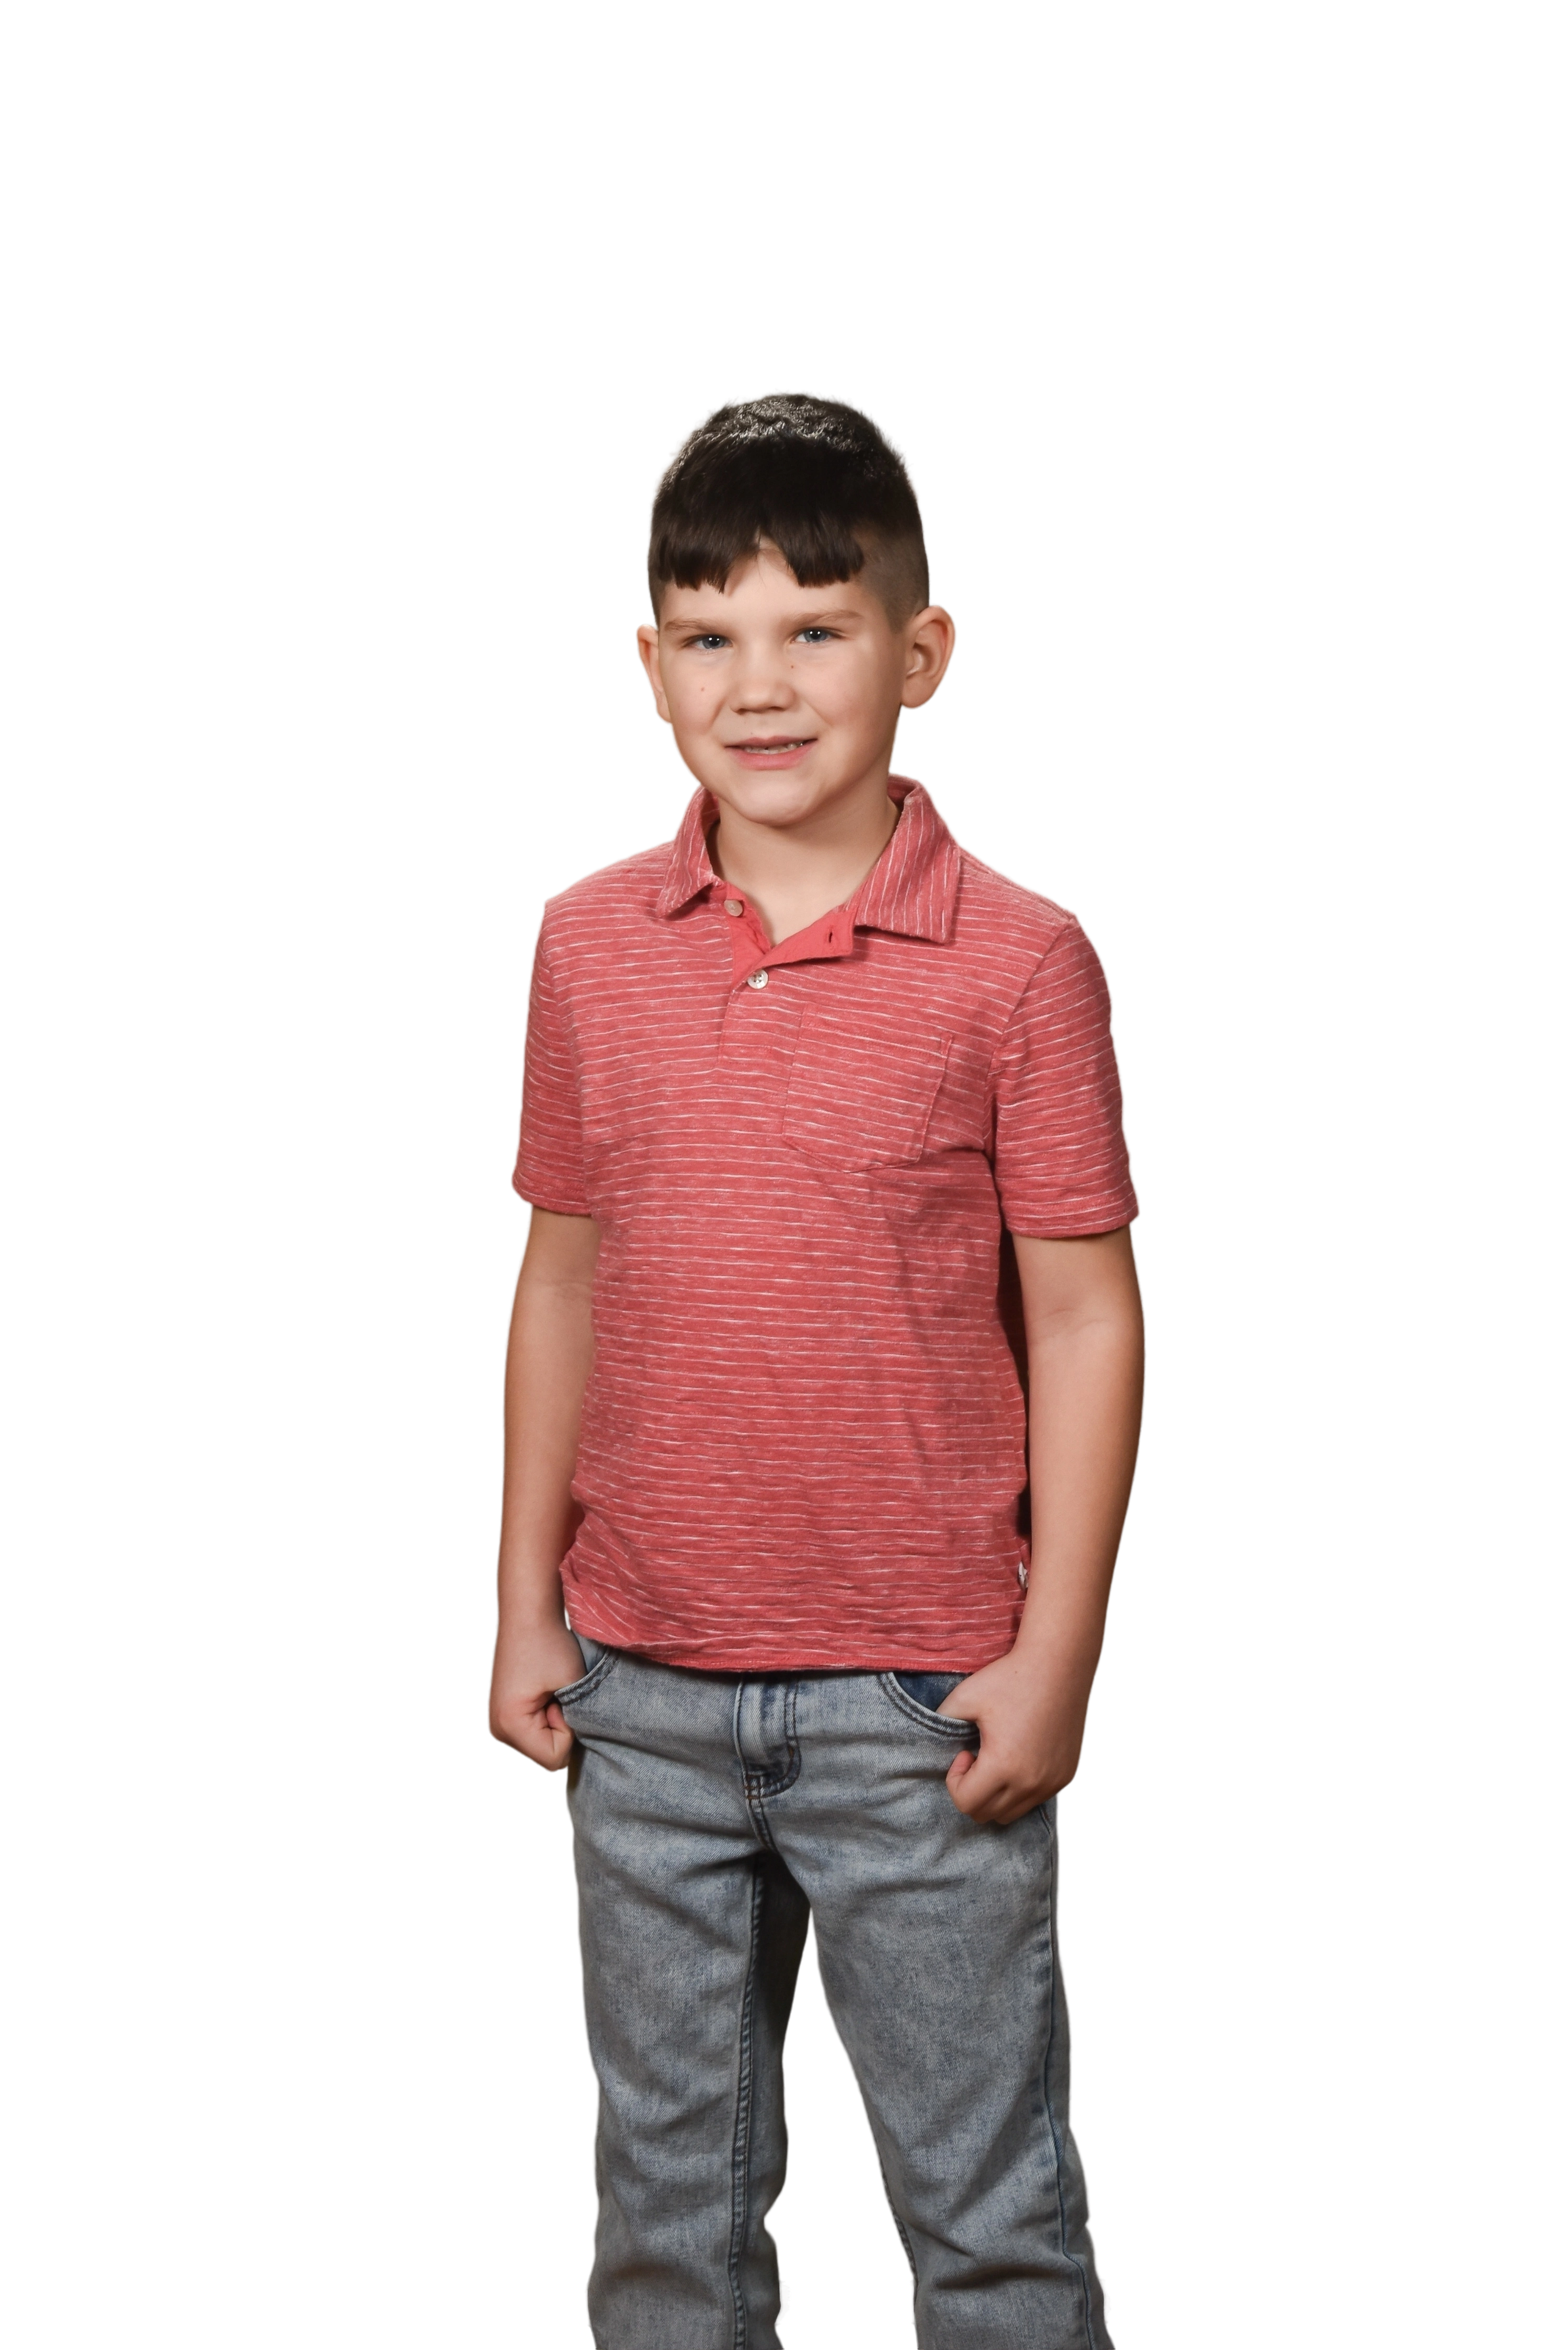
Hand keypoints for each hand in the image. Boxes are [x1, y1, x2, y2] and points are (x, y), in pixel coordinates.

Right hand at [485, 1618, 587, 1774]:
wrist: (526, 1614)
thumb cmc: (550, 1644)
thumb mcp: (574, 1686)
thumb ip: (578, 1724)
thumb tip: (580, 1747)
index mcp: (509, 1726)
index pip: (554, 1759)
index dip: (569, 1732)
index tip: (563, 1699)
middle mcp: (497, 1731)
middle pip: (545, 1757)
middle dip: (561, 1731)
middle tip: (557, 1694)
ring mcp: (496, 1725)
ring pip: (539, 1747)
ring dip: (552, 1725)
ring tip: (549, 1691)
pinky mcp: (502, 1717)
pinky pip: (531, 1735)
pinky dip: (543, 1720)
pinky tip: (541, 1693)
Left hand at [937, 1644, 1094, 1825]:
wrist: (1058, 1664)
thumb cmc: (1011, 1678)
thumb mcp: (964, 1697)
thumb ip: (940, 1724)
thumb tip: (933, 1744)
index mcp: (1004, 1766)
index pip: (966, 1804)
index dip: (955, 1780)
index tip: (963, 1752)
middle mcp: (1032, 1783)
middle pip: (987, 1815)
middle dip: (972, 1791)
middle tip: (976, 1757)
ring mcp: (1053, 1782)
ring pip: (1012, 1813)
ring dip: (996, 1795)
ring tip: (996, 1758)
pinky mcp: (1066, 1775)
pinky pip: (1035, 1799)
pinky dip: (1020, 1789)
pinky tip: (1018, 1756)